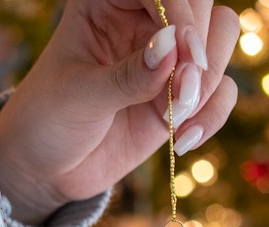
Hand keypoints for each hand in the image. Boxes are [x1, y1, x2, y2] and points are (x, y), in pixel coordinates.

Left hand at [0, 0, 239, 224]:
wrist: (47, 168)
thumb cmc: (48, 121)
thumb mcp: (80, 97)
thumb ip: (128, 75)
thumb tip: (175, 46)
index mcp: (106, 2)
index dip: (181, 14)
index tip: (184, 53)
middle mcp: (142, 20)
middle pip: (201, 6)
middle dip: (199, 49)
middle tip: (180, 93)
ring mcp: (166, 56)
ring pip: (220, 38)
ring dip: (208, 81)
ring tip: (175, 118)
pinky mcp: (180, 92)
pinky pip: (220, 89)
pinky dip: (212, 113)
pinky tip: (183, 140)